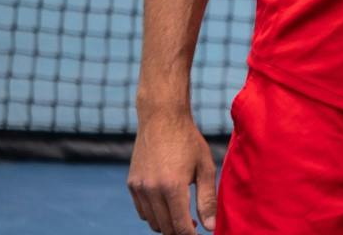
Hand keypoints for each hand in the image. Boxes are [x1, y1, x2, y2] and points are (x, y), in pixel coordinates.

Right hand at [128, 108, 216, 232]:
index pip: (179, 225)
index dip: (190, 234)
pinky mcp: (131, 184)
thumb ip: (207, 199)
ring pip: (151, 221)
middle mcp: (152, 190)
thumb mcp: (205, 168)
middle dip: (179, 230)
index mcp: (172, 187)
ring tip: (183, 215)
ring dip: (166, 224)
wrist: (162, 119)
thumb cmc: (189, 141)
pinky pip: (142, 210)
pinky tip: (168, 204)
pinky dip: (154, 214)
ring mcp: (139, 187)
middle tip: (194, 224)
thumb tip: (211, 227)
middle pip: (164, 227)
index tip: (199, 234)